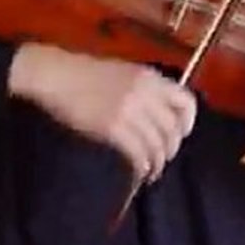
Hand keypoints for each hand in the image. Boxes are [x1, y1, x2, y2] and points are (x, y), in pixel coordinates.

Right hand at [7, 42, 196, 183]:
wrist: (56, 75)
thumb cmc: (86, 73)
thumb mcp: (125, 72)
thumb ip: (146, 89)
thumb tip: (162, 114)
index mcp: (150, 77)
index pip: (186, 101)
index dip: (188, 122)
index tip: (181, 134)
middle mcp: (145, 93)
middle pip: (173, 128)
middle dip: (172, 148)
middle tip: (164, 158)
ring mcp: (130, 110)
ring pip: (158, 144)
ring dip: (158, 162)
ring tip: (152, 170)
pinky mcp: (113, 127)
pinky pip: (138, 153)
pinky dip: (142, 167)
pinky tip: (139, 172)